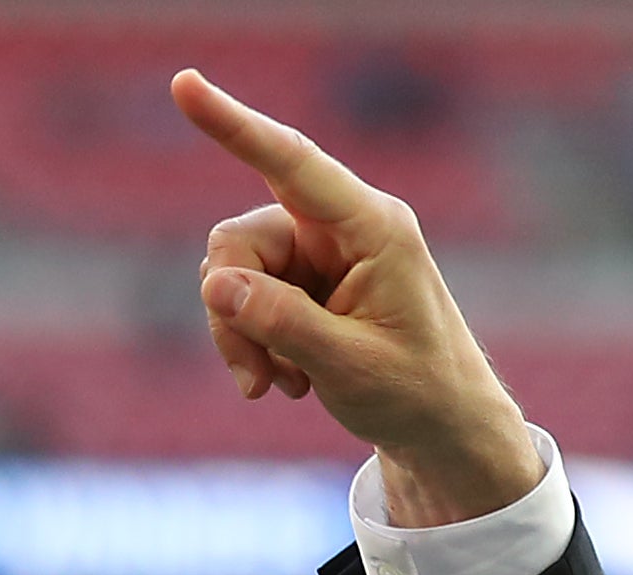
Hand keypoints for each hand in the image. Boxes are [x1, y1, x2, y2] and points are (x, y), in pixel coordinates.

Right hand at [170, 68, 543, 526]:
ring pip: (236, 273)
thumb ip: (283, 323)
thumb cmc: (419, 395)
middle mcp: (344, 227)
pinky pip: (247, 296)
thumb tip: (216, 283)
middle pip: (242, 239)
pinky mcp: (306, 280)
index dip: (234, 124)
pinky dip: (256, 341)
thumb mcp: (351, 367)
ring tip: (279, 386)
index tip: (185, 85)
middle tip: (253, 378)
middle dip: (232, 308)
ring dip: (244, 335)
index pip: (293, 163)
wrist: (447, 431)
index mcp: (374, 228)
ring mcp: (322, 252)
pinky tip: (293, 380)